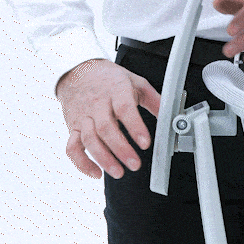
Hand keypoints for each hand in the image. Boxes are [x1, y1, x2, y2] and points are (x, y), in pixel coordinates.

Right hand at [56, 59, 160, 178]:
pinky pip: (72, 147)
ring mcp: (83, 116)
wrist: (78, 71)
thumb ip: (154, 99)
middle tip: (135, 164)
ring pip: (89, 139)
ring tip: (118, 172)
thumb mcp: (135, 81)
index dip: (135, 127)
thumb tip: (171, 115)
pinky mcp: (72, 126)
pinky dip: (82, 162)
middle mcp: (97, 104)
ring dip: (103, 158)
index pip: (124, 108)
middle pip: (106, 128)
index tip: (145, 143)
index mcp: (115, 90)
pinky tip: (96, 173)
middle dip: (121, 149)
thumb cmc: (109, 79)